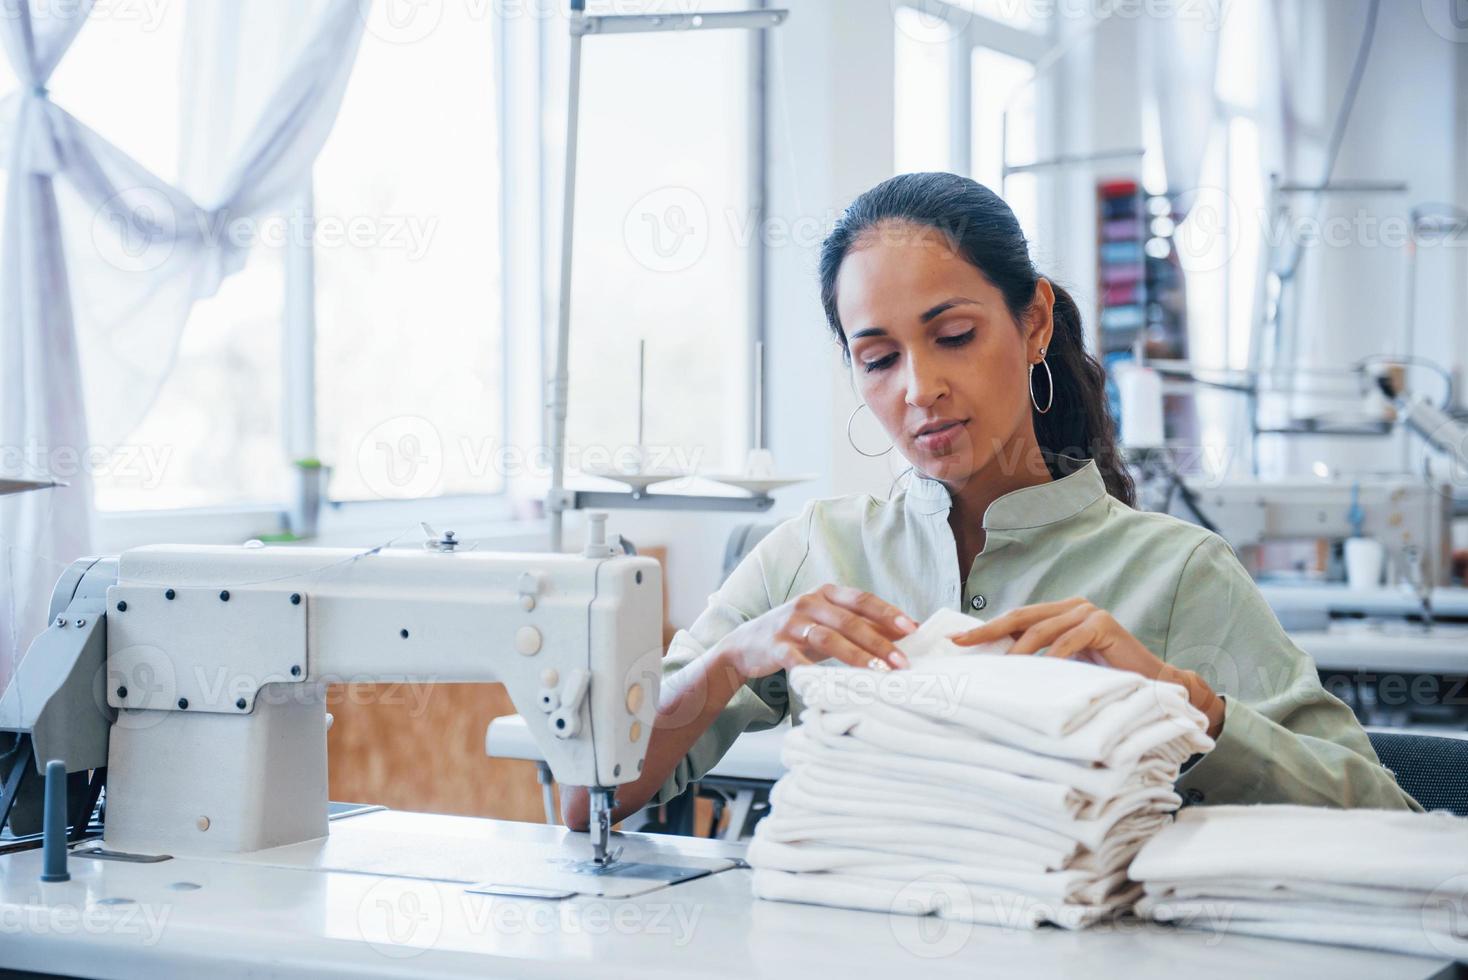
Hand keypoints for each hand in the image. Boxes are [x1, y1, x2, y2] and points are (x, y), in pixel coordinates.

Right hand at [713, 584, 917, 681]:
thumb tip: (906, 632)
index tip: (913, 628)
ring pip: (828, 638)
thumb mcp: (828, 624)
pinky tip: (829, 683)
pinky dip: (813, 670)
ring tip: (878, 673)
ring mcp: (790, 623)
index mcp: (826, 594)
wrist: (746, 645)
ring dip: (856, 657)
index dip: (888, 613)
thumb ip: (862, 625)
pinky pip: (797, 658)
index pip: (863, 600)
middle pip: (850, 621)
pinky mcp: (775, 645)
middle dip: (879, 642)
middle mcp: (809, 603)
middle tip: (902, 662)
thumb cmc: (797, 634)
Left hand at [948, 597, 1224, 737]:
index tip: (957, 640)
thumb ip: (1039, 657)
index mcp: (1060, 612)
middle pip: (1022, 618)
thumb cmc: (1104, 677)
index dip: (986, 629)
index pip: (1016, 619)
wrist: (1151, 682)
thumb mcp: (1064, 664)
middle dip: (990, 632)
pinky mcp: (1103, 624)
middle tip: (963, 643)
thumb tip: (996, 667)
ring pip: (1042, 630)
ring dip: (1019, 651)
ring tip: (999, 669)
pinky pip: (1069, 640)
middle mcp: (1072, 606)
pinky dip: (1053, 655)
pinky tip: (1040, 670)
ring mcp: (1088, 612)